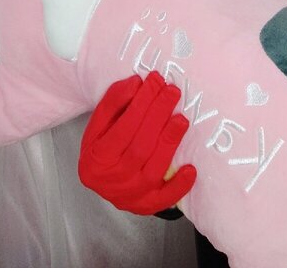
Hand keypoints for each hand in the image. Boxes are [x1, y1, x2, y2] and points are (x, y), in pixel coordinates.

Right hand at [79, 71, 196, 213]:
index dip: (140, 103)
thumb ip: (113, 102)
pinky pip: (164, 200)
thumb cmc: (103, 145)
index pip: (122, 128)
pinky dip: (178, 186)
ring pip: (153, 169)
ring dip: (169, 142)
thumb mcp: (99, 124)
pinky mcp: (146, 205)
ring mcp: (129, 196)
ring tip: (181, 119)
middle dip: (158, 115)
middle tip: (172, 91)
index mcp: (95, 159)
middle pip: (140, 146)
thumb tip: (136, 83)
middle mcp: (111, 181)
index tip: (155, 81)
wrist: (103, 179)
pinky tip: (191, 169)